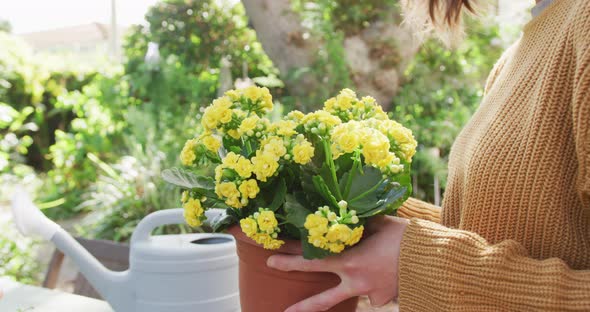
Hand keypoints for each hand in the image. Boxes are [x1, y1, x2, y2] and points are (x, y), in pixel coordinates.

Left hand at [267, 215, 408, 311]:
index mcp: (350, 261)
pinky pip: (371, 294)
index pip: (313, 261)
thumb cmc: (406, 237)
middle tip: (282, 309)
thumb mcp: (379, 223)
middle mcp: (355, 282)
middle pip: (322, 298)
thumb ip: (358, 224)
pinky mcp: (383, 299)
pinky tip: (383, 273)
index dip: (291, 259)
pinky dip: (371, 286)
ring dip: (324, 305)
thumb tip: (345, 216)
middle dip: (301, 305)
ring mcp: (369, 294)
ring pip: (343, 301)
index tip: (272, 257)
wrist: (435, 260)